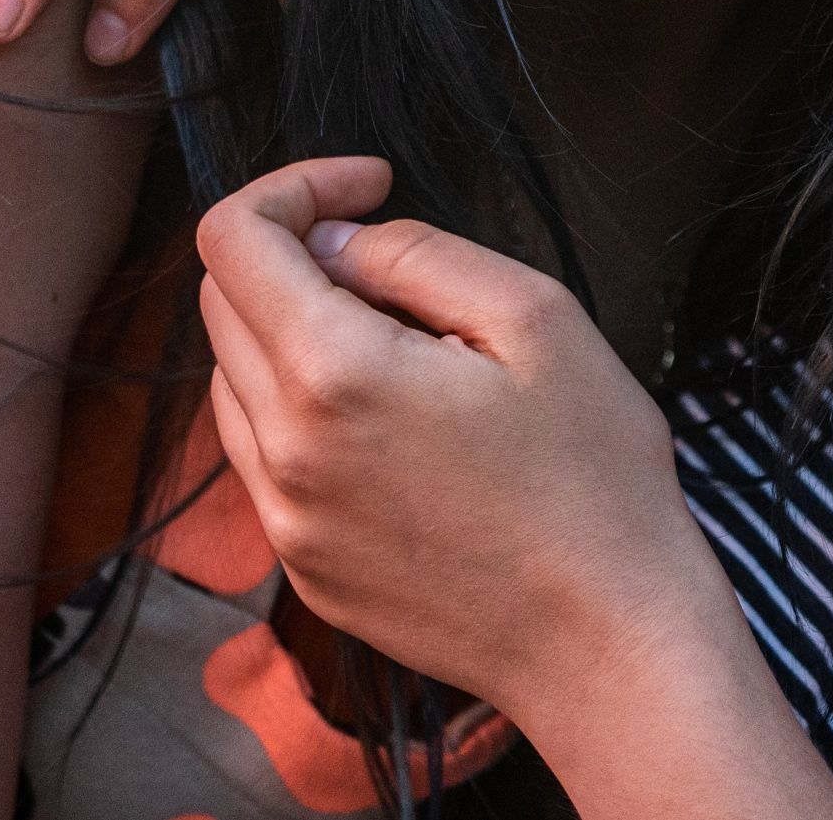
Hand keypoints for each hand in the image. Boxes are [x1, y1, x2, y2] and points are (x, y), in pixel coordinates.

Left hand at [191, 158, 744, 725]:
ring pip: (233, 382)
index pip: (231, 239)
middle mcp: (284, 452)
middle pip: (222, 304)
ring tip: (406, 352)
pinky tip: (397, 427)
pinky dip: (304, 414)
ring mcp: (286, 522)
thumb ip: (416, 254)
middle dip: (293, 255)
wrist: (610, 646)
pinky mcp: (304, 567)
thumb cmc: (595, 482)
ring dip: (292, 336)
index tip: (369, 186)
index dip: (295, 186)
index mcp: (334, 375)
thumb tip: (336, 241)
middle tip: (398, 269)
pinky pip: (265, 459)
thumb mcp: (535, 318)